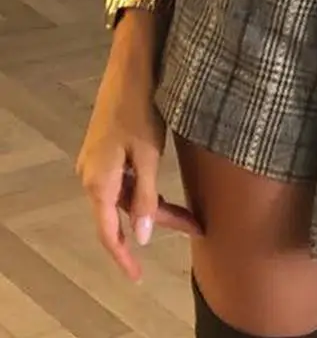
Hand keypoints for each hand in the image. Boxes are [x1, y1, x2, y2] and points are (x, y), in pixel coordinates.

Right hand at [76, 12, 201, 281]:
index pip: (108, 232)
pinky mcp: (107, 150)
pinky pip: (124, 180)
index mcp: (98, 181)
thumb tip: (142, 237)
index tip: (139, 278)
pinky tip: (165, 192)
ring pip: (125, 196)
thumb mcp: (148, 155)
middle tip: (194, 227)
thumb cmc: (141, 109)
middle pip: (121, 213)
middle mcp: (91, 175)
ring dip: (153, 206)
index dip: (124, 257)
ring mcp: (97, 162)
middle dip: (156, 225)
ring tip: (189, 213)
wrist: (131, 69)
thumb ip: (145, 197)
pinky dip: (145, 189)